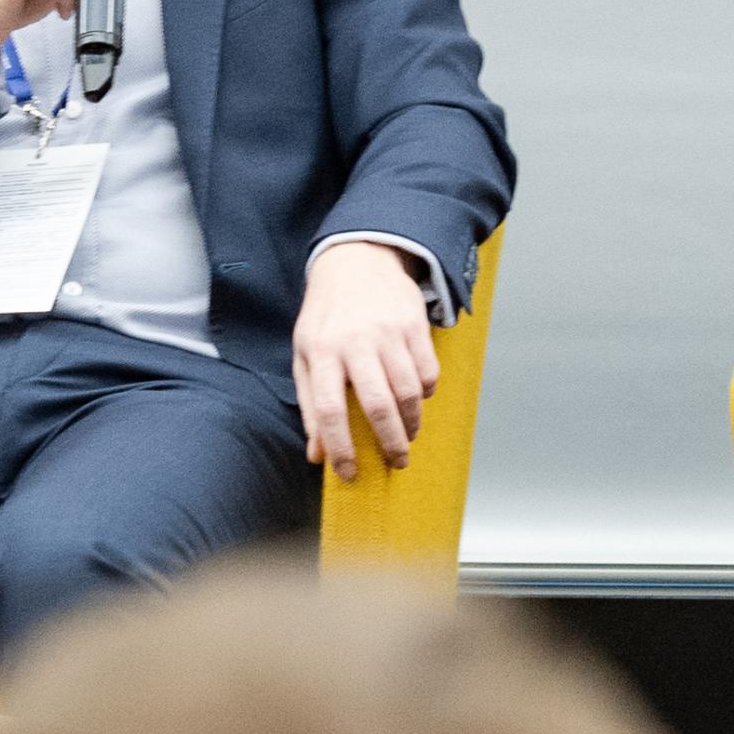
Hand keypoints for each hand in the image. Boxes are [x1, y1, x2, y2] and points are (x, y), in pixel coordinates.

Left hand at [292, 241, 439, 480]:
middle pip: (377, 404)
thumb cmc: (327, 316)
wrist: (356, 261)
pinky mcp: (414, 324)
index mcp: (321, 351)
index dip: (339, 446)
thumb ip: (309, 404)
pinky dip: (426, 393)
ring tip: (407, 435)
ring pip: (409, 391)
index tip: (348, 472)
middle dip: (390, 442)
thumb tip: (317, 454)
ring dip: (411, 423)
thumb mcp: (305, 354)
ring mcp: (388, 331)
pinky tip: (417, 399)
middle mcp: (355, 341)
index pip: (328, 408)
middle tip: (396, 462)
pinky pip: (428, 372)